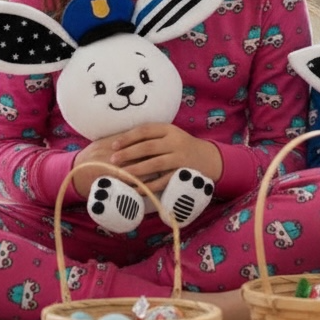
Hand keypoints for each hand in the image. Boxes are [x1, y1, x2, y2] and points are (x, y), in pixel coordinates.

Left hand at [73, 123, 222, 197]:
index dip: (128, 137)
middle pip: (148, 147)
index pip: (145, 130)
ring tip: (121, 174)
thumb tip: (120, 142)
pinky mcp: (182, 174)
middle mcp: (176, 142)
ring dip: (136, 169)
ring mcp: (180, 158)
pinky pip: (163, 181)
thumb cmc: (180, 146)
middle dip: (128, 154)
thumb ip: (151, 137)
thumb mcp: (170, 135)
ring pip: (155, 164)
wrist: (207, 158)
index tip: (114, 145)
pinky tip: (136, 189)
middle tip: (112, 160)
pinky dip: (148, 186)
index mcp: (169, 129)